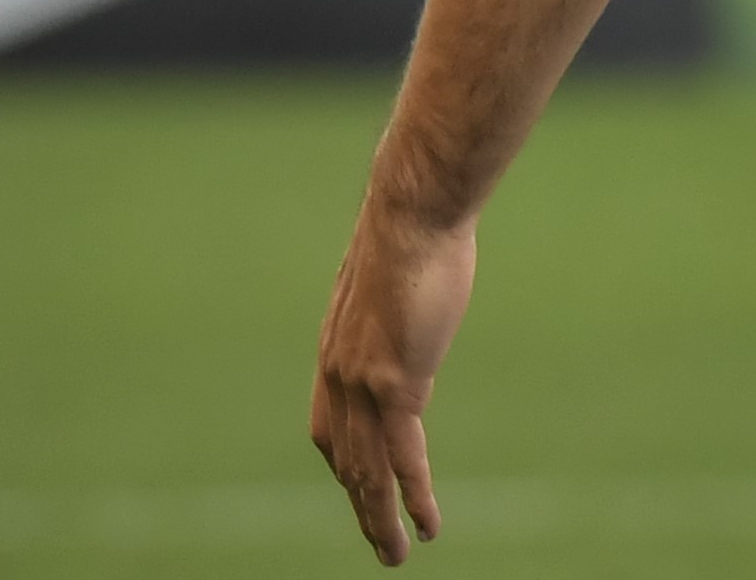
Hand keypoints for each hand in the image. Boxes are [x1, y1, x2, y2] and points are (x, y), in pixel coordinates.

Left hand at [310, 199, 477, 565]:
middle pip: (345, 460)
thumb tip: (413, 291)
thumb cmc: (415, 226)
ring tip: (396, 554)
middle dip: (360, 507)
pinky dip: (413, 496)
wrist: (413, 210)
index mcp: (337, 349)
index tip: (362, 486)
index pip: (330, 428)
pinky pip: (403, 457)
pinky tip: (425, 524)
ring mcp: (363, 382)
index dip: (346, 463)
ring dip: (380, 518)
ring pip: (369, 471)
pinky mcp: (394, 382)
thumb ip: (396, 302)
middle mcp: (339, 373)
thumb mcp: (396, 275)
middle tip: (378, 543)